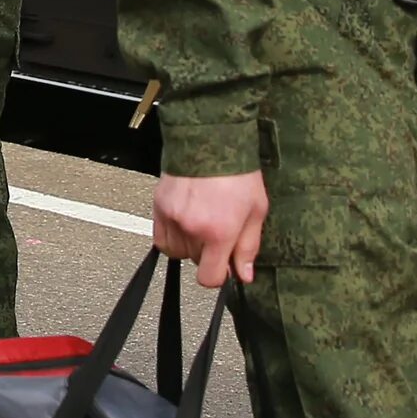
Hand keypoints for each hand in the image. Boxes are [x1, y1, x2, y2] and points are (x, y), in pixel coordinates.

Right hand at [154, 171, 269, 287]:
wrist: (211, 139)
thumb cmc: (238, 172)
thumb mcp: (256, 211)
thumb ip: (248, 247)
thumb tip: (243, 275)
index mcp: (220, 231)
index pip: (209, 277)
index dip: (218, 276)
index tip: (223, 267)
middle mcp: (193, 227)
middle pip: (195, 262)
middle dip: (207, 252)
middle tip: (218, 230)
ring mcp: (173, 217)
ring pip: (177, 251)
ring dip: (189, 244)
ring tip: (202, 222)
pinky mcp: (159, 207)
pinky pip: (161, 238)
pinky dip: (172, 236)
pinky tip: (185, 222)